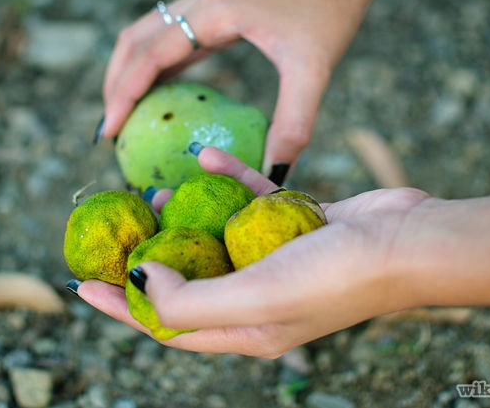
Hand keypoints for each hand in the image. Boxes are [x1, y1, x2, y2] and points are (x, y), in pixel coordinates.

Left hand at [76, 145, 431, 356]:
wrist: (408, 241)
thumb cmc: (335, 277)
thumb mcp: (257, 299)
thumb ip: (192, 301)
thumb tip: (143, 281)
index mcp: (245, 328)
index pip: (168, 325)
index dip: (122, 307)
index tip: (81, 283)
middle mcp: (257, 297)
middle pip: (185, 280)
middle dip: (149, 257)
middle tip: (116, 229)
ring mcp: (275, 258)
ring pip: (214, 238)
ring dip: (183, 216)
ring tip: (154, 193)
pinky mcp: (293, 223)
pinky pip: (249, 202)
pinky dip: (228, 182)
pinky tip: (206, 161)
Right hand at [101, 0, 422, 180]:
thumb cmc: (330, 10)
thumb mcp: (313, 69)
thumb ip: (293, 122)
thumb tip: (276, 172)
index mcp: (211, 11)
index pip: (149, 55)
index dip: (123, 94)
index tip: (108, 132)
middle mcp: (198, 1)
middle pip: (134, 41)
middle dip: (115, 85)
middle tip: (110, 131)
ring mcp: (204, 1)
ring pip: (147, 35)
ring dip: (129, 72)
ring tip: (124, 114)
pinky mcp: (216, 7)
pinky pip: (172, 36)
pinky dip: (155, 65)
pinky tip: (162, 92)